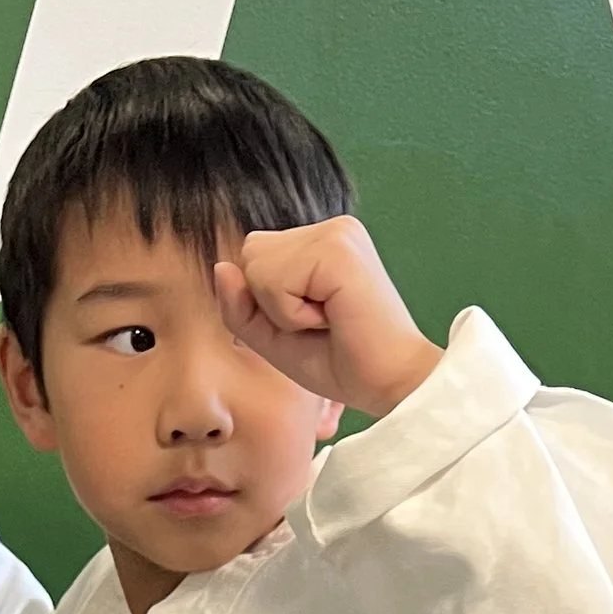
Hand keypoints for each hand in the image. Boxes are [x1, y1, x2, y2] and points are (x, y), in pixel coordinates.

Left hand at [213, 217, 442, 420]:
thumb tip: (220, 265)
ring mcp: (336, 233)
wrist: (392, 386)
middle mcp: (332, 228)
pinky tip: (331, 318)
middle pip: (250, 253)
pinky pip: (273, 280)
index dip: (267, 303)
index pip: (254, 257)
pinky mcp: (337, 248)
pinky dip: (291, 314)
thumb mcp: (275, 336)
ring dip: (282, 310)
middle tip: (321, 323)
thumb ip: (241, 304)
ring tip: (327, 321)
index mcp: (321, 242)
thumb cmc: (343, 364)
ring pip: (256, 264)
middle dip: (271, 303)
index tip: (316, 323)